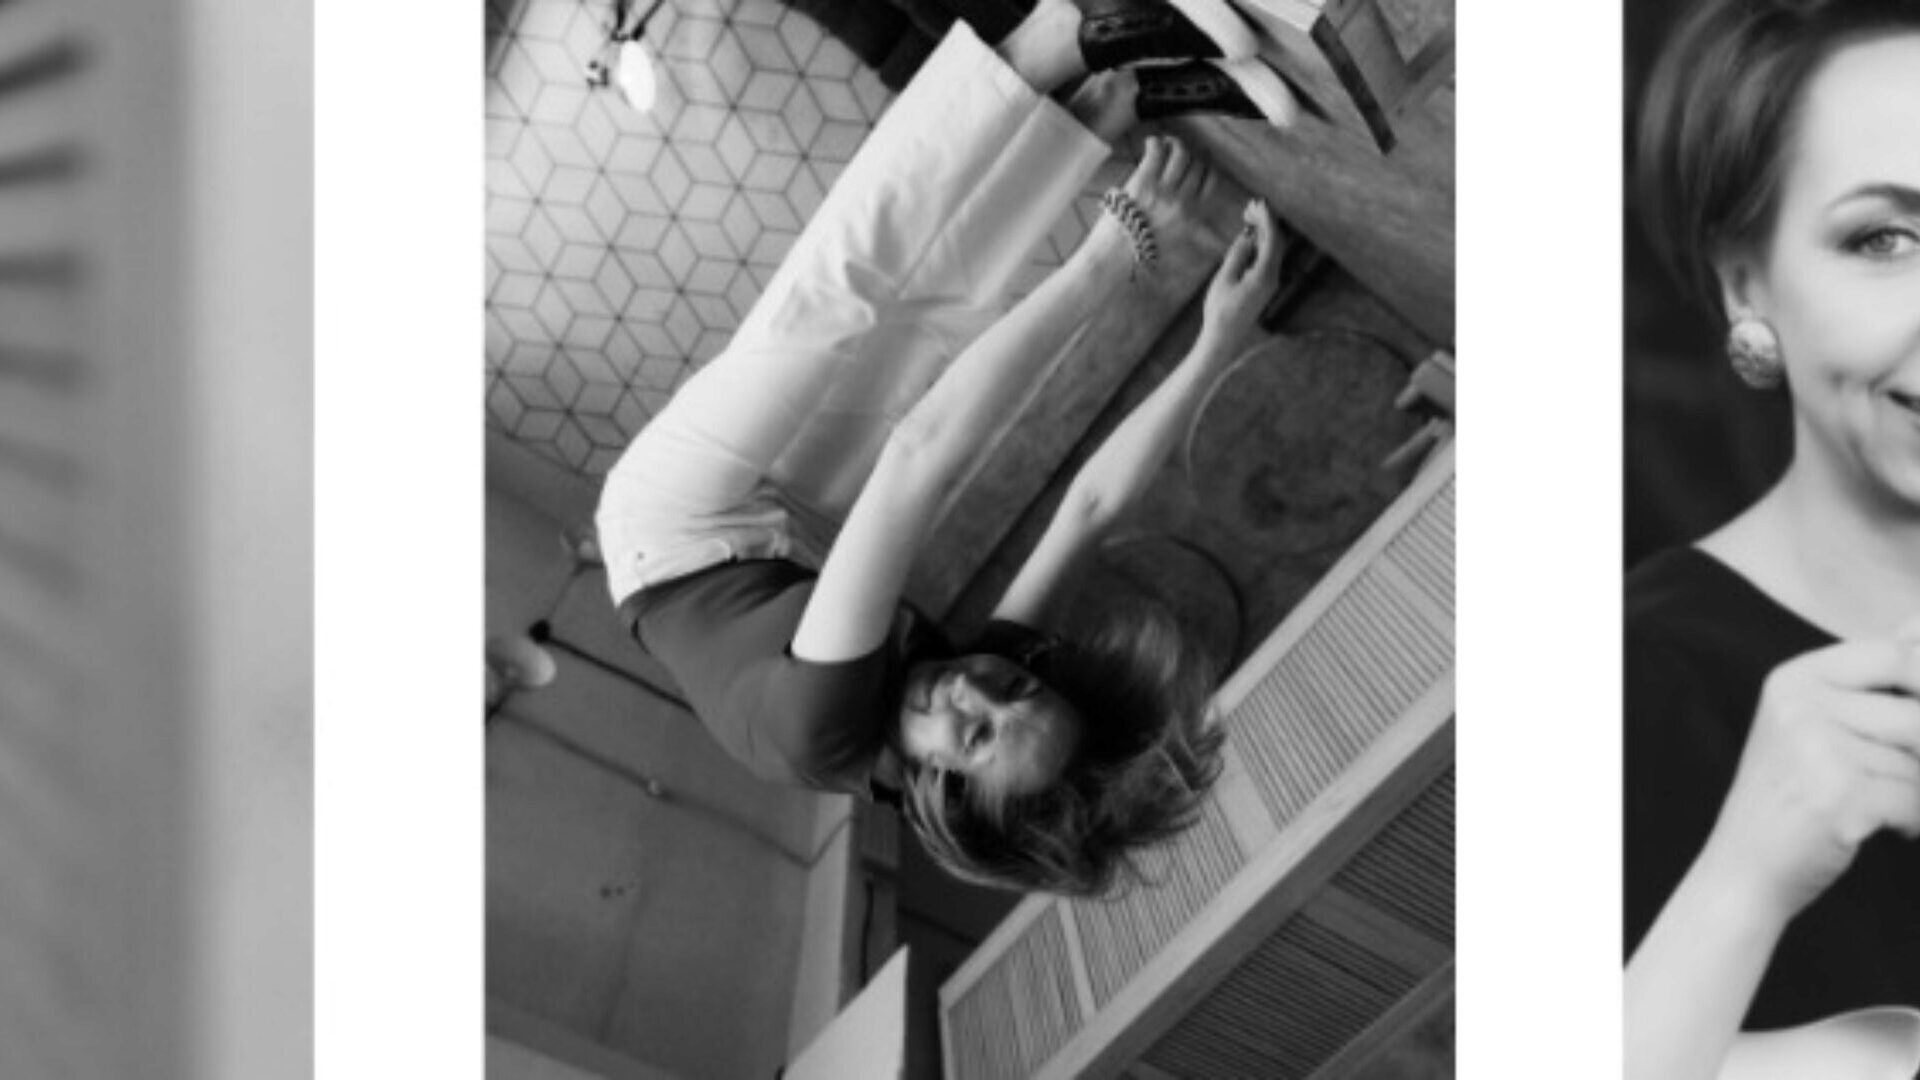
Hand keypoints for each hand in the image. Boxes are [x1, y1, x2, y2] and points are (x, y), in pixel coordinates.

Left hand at [1109, 135, 1213, 253]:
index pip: (1211, 181)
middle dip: (1190, 155)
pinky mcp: (1143, 181)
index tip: (1199, 164)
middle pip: (1196, 165)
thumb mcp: (1179, 245)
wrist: (1117, 254)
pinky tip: (1151, 144)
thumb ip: (1200, 239)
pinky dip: (1155, 143)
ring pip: (1181, 154)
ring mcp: (1163, 190)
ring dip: (1175, 144)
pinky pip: (1157, 152)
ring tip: (1167, 144)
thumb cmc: (1144, 251)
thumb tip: (1220, 247)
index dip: (1206, 168)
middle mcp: (1182, 201)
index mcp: (1193, 215)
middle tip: (1180, 152)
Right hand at [1199, 199, 1280, 351]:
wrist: (1223, 338)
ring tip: (1248, 217)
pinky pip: (1268, 258)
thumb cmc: (1220, 310)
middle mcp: (1273, 277)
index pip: (1272, 238)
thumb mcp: (1225, 278)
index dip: (1266, 218)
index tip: (1257, 203)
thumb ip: (1238, 255)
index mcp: (1265, 275)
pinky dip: (1261, 244)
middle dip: (1266, 222)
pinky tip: (1249, 237)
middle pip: (1277, 241)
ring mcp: (1271, 282)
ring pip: (1273, 249)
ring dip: (1263, 232)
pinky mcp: (1265, 286)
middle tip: (1250, 207)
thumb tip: (1248, 236)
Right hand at [1697, 619, 1919, 921]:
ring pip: (1918, 763)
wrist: (1744, 868)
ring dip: (1915, 791)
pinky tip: (1886, 827)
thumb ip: (1871, 680)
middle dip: (1918, 752)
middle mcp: (1801, 705)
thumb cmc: (1791, 796)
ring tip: (1884, 805)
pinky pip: (1915, 800)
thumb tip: (1917, 626)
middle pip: (1916, 714)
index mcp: (1795, 679)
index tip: (1911, 732)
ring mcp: (1817, 750)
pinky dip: (1913, 821)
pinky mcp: (1840, 797)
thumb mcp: (1815, 724)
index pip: (1897, 655)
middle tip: (1902, 772)